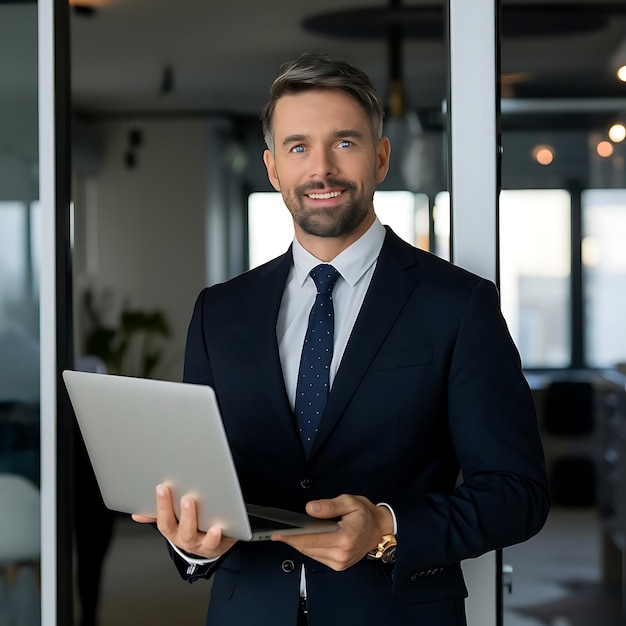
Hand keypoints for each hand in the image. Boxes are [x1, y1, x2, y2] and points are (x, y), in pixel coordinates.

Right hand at [131, 484, 236, 558]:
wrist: (213, 545)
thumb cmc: (192, 527)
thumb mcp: (174, 523)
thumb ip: (157, 516)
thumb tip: (136, 514)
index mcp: (173, 531)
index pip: (164, 520)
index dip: (162, 505)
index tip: (161, 487)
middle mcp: (185, 540)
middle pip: (182, 530)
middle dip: (183, 514)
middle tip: (186, 498)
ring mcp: (200, 545)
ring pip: (196, 538)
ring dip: (198, 525)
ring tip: (201, 512)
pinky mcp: (215, 545)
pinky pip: (214, 544)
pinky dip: (214, 537)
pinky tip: (217, 528)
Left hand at [270, 494, 393, 570]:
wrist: (380, 529)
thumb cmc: (365, 513)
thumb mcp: (349, 502)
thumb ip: (328, 506)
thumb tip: (309, 509)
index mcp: (345, 537)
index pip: (312, 538)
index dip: (292, 536)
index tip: (277, 534)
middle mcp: (342, 554)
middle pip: (308, 548)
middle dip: (292, 540)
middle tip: (278, 531)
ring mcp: (340, 563)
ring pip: (311, 554)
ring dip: (299, 544)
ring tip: (289, 533)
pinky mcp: (339, 566)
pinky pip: (317, 557)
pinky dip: (309, 548)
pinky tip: (304, 539)